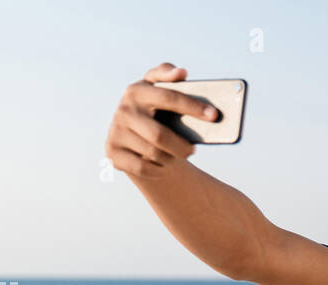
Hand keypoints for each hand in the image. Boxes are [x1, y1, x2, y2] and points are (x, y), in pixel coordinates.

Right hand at [105, 63, 217, 179]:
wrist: (130, 136)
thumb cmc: (153, 112)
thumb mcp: (157, 91)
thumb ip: (167, 76)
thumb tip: (181, 72)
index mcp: (137, 91)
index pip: (168, 97)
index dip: (192, 106)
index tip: (214, 115)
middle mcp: (123, 110)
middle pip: (160, 135)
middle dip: (181, 146)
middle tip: (193, 150)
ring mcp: (116, 132)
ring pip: (153, 153)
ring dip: (171, 158)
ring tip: (179, 155)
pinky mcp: (113, 152)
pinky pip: (143, 168)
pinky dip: (158, 170)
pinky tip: (164, 166)